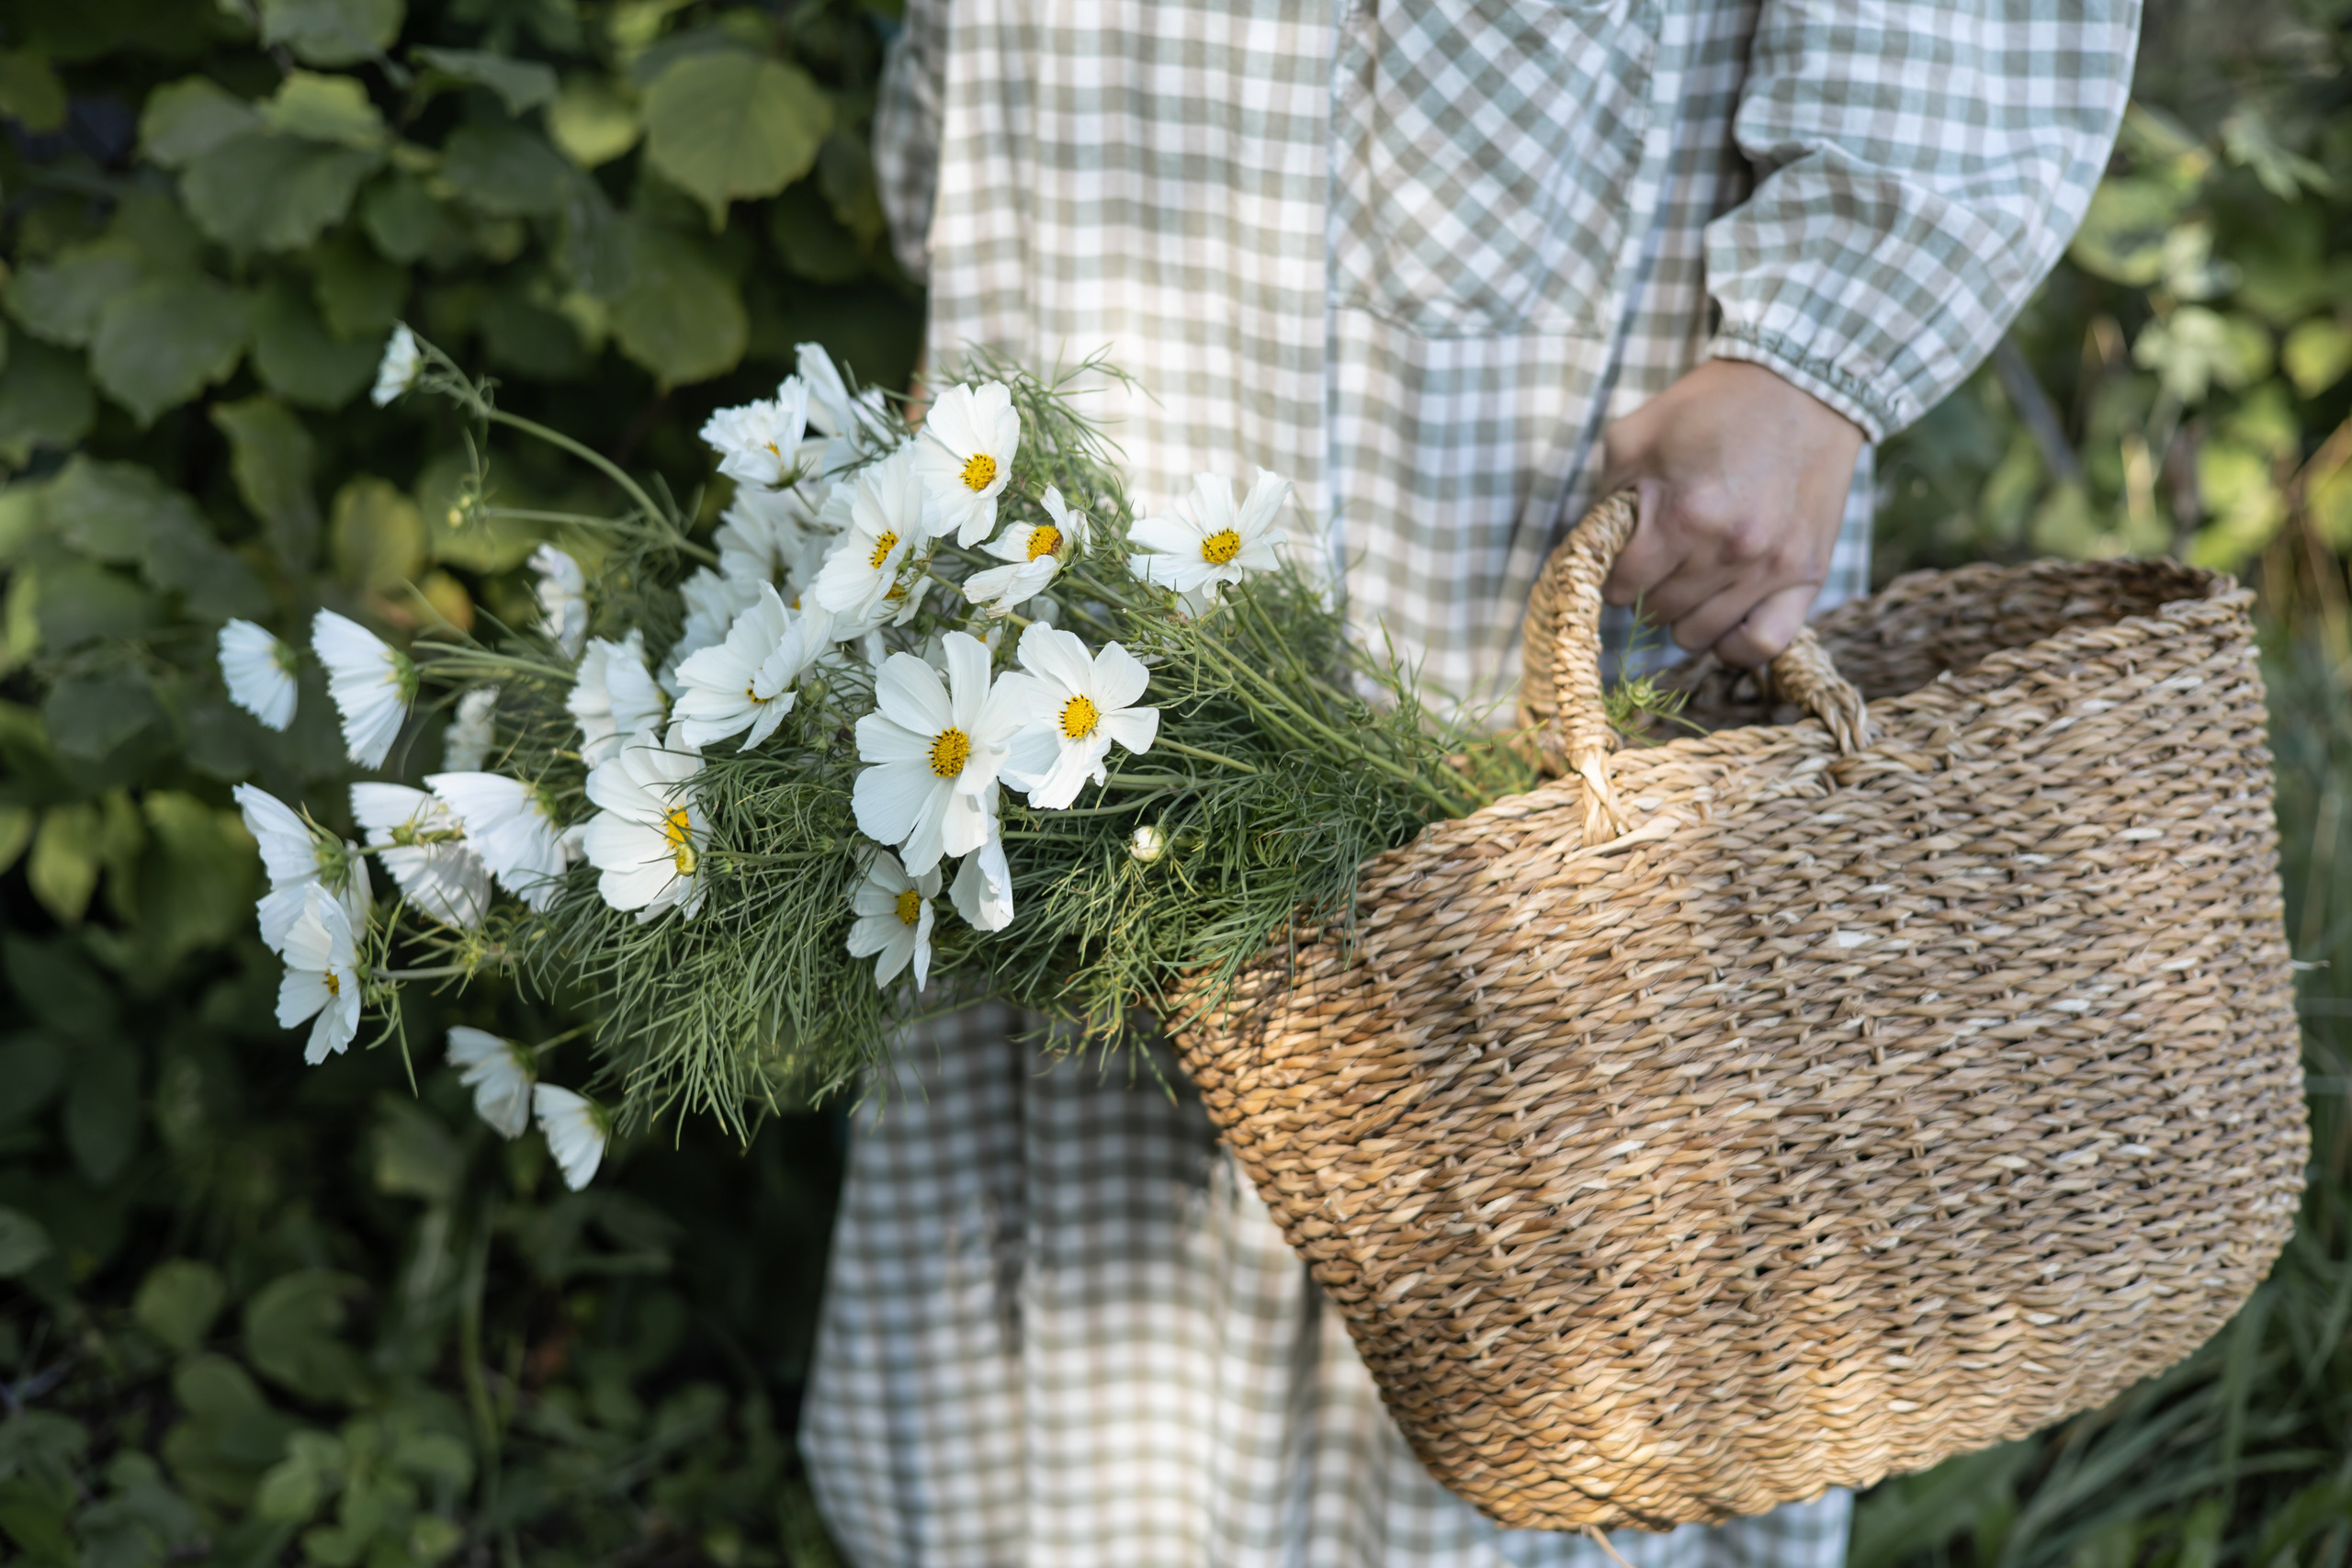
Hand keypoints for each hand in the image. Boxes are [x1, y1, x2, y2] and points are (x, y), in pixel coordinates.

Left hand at [1598, 359, 1865, 667]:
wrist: (1803, 386)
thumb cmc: (1712, 407)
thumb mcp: (1636, 435)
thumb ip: (1605, 496)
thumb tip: (1592, 546)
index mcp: (1683, 516)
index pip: (1622, 587)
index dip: (1611, 576)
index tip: (1620, 562)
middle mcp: (1729, 551)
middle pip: (1659, 612)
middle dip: (1647, 592)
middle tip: (1656, 563)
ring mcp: (1772, 567)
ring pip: (1701, 635)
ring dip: (1684, 615)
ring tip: (1689, 582)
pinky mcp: (1808, 573)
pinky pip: (1763, 644)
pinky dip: (1734, 644)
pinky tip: (1722, 621)